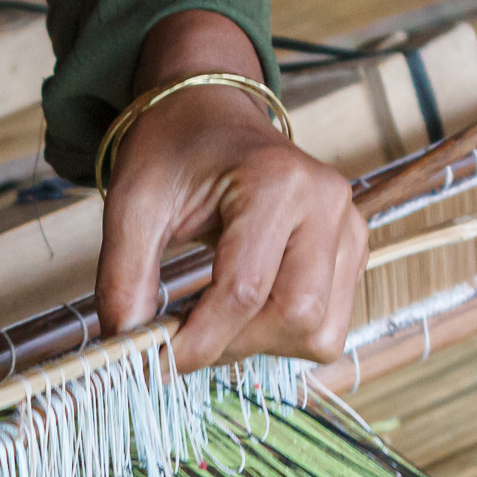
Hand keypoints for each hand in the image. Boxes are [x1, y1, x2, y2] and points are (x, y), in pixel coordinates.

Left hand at [95, 10, 363, 372]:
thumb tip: (130, 354)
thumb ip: (124, 279)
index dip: (197, 341)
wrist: (211, 114)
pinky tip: (247, 309)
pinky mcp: (352, 251)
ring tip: (215, 317)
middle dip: (232, 344)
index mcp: (277, 182)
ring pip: (318, 333)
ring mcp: (349, 228)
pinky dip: (283, 336)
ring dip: (260, 345)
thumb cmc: (173, 152)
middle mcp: (327, 204)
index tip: (155, 362)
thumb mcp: (132, 205)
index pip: (244, 292)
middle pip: (295, 318)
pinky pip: (327, 327)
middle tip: (184, 336)